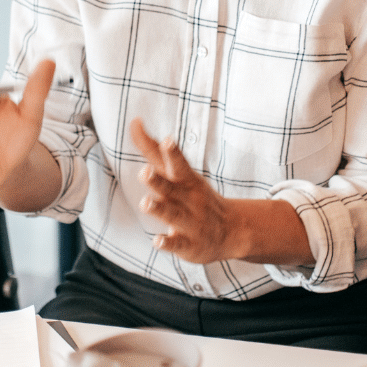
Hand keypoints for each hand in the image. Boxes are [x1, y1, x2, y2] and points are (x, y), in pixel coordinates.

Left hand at [131, 120, 239, 262]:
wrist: (232, 231)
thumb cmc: (194, 195)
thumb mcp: (177, 172)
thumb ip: (152, 149)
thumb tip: (134, 121)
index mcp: (185, 180)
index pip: (178, 164)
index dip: (172, 153)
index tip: (166, 140)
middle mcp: (188, 200)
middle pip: (171, 188)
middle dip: (157, 180)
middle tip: (144, 172)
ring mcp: (189, 222)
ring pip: (172, 215)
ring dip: (159, 209)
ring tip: (145, 202)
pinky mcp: (188, 245)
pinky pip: (177, 245)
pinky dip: (168, 243)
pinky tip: (157, 241)